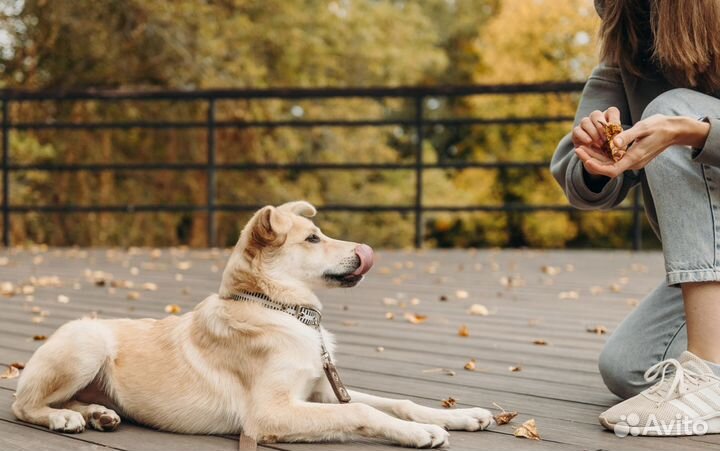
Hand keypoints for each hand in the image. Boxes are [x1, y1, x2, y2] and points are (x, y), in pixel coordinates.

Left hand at [575, 115, 710, 177]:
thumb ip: (628, 136)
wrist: (675, 130)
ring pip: (610, 163)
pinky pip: (615, 159)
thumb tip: (613, 144)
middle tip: (577, 149)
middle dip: (591, 160)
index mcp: (635, 158)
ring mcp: (633, 161)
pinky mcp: (633, 156)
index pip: (611, 170)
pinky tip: (594, 145)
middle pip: (607, 168)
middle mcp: (633, 163)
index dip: (595, 166)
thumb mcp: (644, 128)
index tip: (583, 157)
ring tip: (581, 147)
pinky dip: (603, 154)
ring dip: (595, 157)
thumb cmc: (660, 126)